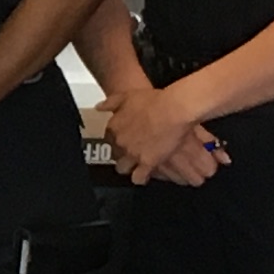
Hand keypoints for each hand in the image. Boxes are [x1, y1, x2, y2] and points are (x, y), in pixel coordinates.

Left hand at [100, 82, 215, 187]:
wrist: (174, 109)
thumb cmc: (155, 100)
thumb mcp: (128, 95)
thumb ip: (111, 102)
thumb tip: (99, 107)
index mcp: (114, 126)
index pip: (108, 138)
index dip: (117, 139)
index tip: (124, 139)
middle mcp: (120, 142)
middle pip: (114, 154)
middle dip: (122, 154)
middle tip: (132, 151)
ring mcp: (132, 154)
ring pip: (122, 168)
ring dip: (128, 167)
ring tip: (136, 165)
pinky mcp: (147, 163)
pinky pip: (138, 178)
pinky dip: (140, 178)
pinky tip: (145, 175)